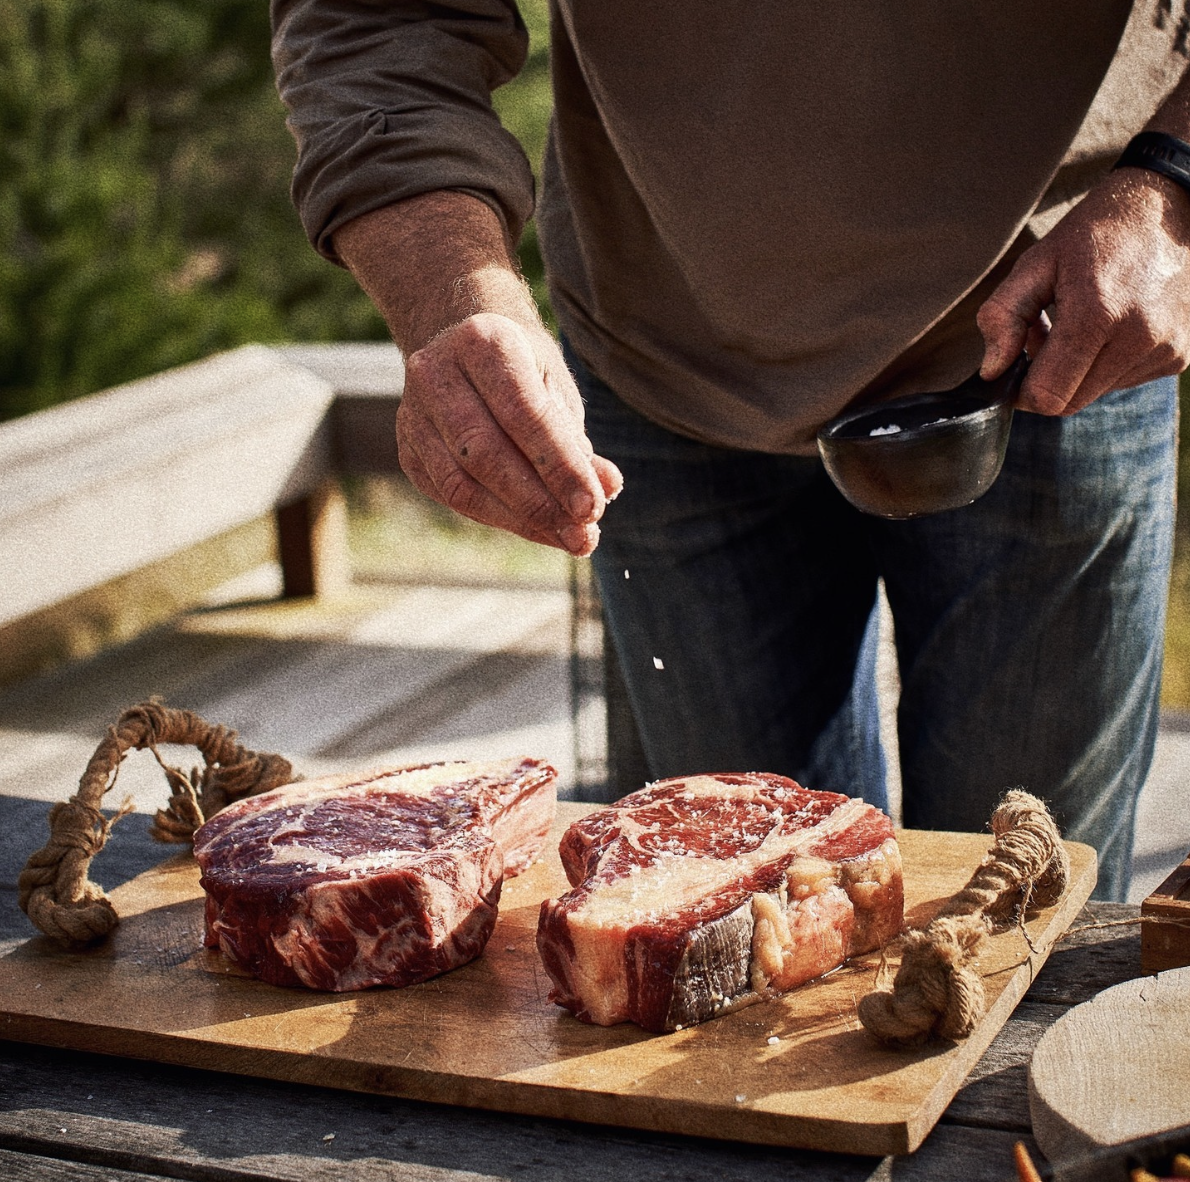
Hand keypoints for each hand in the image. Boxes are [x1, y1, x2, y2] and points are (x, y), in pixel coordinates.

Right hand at [396, 312, 621, 555]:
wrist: (467, 352)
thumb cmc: (523, 371)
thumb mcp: (556, 390)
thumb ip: (577, 440)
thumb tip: (607, 488)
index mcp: (482, 342)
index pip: (524, 414)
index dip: (560, 466)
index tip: (592, 507)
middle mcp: (435, 373)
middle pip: (485, 453)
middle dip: (539, 502)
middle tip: (581, 534)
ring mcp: (412, 414)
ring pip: (462, 484)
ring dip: (519, 519)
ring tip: (566, 538)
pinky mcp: (408, 451)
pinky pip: (452, 497)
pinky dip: (498, 518)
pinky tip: (535, 528)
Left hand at [976, 168, 1189, 414]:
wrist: (1167, 210)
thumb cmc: (1094, 235)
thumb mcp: (1035, 263)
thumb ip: (1003, 317)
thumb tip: (992, 370)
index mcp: (1098, 314)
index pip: (1048, 395)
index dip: (1022, 391)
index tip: (1014, 371)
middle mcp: (1139, 338)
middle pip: (1070, 402)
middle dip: (1047, 380)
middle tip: (1044, 338)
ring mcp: (1166, 349)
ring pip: (1095, 394)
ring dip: (1076, 372)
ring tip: (1079, 325)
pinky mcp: (1180, 356)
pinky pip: (1123, 382)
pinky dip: (1106, 365)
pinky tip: (1108, 328)